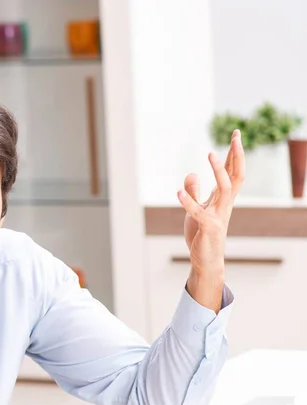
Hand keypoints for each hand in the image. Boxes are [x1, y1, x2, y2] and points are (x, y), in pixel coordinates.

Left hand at [178, 130, 244, 309]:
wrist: (206, 259)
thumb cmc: (202, 234)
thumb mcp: (195, 209)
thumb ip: (194, 192)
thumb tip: (191, 173)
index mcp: (223, 200)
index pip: (232, 172)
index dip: (234, 154)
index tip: (236, 134)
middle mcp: (225, 205)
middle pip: (236, 175)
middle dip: (236, 155)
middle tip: (236, 136)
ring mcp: (219, 216)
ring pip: (225, 189)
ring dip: (218, 171)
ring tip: (209, 153)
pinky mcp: (208, 227)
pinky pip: (199, 212)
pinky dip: (188, 202)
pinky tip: (177, 193)